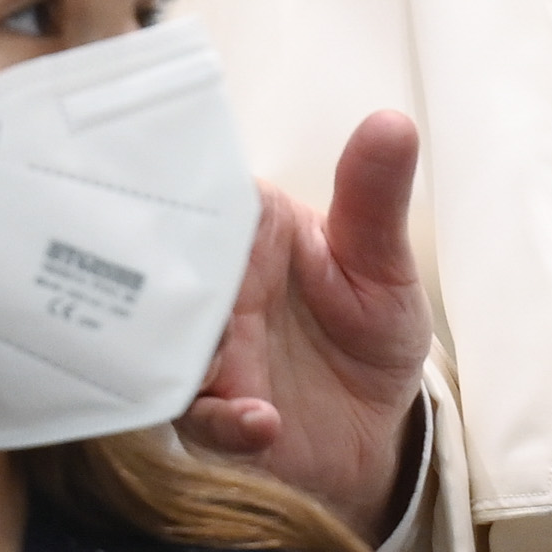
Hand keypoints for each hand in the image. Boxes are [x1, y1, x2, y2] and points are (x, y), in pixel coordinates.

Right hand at [178, 112, 432, 536]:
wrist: (376, 429)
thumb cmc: (371, 328)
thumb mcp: (383, 264)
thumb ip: (376, 200)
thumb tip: (392, 122)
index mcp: (250, 229)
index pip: (200, 189)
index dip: (175, 179)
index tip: (159, 172)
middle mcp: (218, 286)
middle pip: (164, 263)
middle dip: (158, 265)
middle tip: (183, 272)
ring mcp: (209, 350)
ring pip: (163, 337)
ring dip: (184, 346)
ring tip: (223, 356)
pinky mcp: (215, 414)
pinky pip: (198, 416)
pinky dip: (224, 420)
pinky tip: (263, 420)